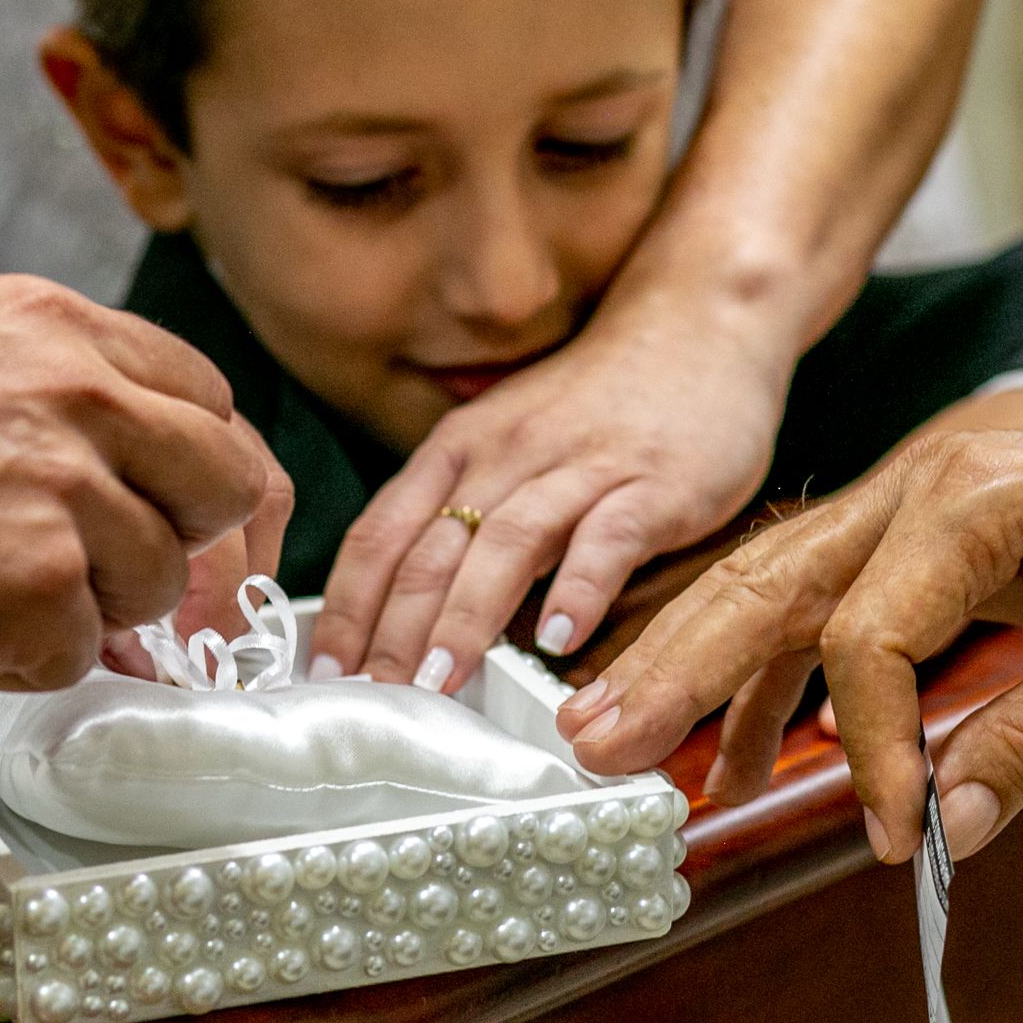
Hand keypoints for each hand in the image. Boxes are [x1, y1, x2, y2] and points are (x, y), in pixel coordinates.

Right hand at [0, 276, 278, 689]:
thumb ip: (46, 384)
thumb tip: (115, 449)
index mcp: (60, 332)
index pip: (208, 399)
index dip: (197, 470)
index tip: (177, 510)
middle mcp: (80, 399)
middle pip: (223, 484)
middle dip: (181, 540)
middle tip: (119, 572)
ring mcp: (65, 493)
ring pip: (157, 581)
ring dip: (87, 609)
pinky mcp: (36, 584)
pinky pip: (79, 651)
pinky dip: (23, 659)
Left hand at [309, 292, 792, 690]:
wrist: (699, 325)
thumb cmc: (596, 404)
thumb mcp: (505, 446)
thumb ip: (462, 515)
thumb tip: (406, 613)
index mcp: (459, 449)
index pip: (381, 535)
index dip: (346, 607)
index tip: (323, 671)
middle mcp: (506, 454)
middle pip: (431, 549)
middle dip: (392, 631)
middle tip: (371, 697)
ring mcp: (579, 467)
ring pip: (505, 544)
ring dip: (465, 619)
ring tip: (439, 681)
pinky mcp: (653, 483)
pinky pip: (606, 538)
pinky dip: (578, 589)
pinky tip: (559, 640)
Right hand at [557, 378, 1022, 863]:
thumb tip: (957, 822)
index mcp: (972, 504)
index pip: (869, 636)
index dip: (867, 745)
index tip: (893, 828)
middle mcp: (909, 495)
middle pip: (760, 587)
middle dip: (673, 672)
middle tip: (599, 741)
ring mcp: (891, 512)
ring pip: (757, 590)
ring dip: (682, 667)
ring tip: (614, 736)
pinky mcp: (893, 545)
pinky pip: (801, 612)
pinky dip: (757, 682)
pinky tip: (731, 754)